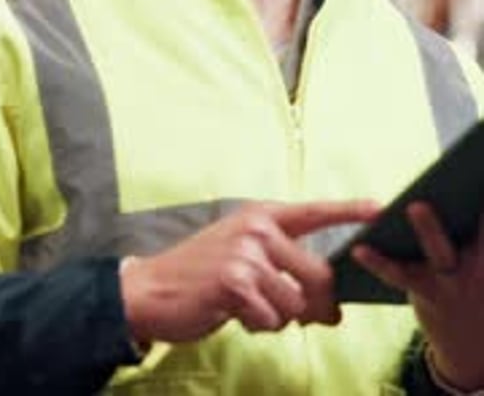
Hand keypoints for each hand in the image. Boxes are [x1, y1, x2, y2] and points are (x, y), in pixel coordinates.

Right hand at [121, 199, 378, 344]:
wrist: (151, 290)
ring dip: (280, 318)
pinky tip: (237, 314)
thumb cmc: (203, 274)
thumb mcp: (244, 256)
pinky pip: (271, 320)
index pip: (316, 211)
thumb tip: (328, 308)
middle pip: (318, 275)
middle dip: (323, 306)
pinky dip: (259, 326)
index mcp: (263, 216)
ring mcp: (246, 254)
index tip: (382, 208)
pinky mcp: (235, 283)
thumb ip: (285, 269)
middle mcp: (258, 229)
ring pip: (295, 304)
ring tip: (254, 309)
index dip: (350, 211)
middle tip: (323, 319)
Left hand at [353, 203, 483, 390]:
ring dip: (429, 229)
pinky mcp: (428, 295)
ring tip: (415, 206)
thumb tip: (466, 191)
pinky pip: (400, 276)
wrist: (469, 345)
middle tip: (458, 183)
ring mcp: (454, 282)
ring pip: (441, 252)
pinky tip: (358, 247)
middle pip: (477, 232)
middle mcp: (480, 266)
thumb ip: (472, 231)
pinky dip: (378, 262)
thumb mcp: (479, 259)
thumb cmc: (471, 283)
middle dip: (471, 209)